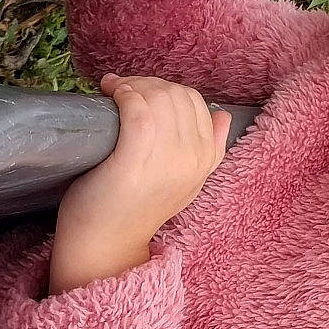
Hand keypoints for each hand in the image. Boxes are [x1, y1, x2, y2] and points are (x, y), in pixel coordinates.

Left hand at [49, 74, 233, 294]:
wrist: (106, 244)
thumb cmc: (136, 209)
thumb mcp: (186, 182)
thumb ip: (210, 150)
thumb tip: (222, 116)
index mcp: (207, 160)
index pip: (196, 102)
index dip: (167, 89)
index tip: (142, 93)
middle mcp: (192, 159)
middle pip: (177, 95)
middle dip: (148, 83)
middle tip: (123, 89)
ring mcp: (166, 160)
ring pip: (158, 98)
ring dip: (133, 85)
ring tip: (114, 90)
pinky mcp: (135, 159)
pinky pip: (137, 109)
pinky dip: (124, 94)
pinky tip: (112, 96)